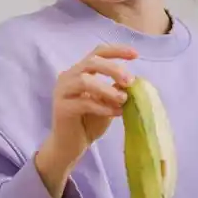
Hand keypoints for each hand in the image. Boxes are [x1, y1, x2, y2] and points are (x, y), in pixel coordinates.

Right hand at [35, 44, 137, 197]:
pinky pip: (84, 102)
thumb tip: (133, 80)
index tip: (135, 54)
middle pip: (91, 62)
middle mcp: (68, 77)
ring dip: (107, 88)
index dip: (116, 51)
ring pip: (85, 80)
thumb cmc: (88, 123)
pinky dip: (102, 106)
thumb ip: (116, 89)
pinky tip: (115, 113)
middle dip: (113, 68)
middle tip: (130, 80)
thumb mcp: (107, 102)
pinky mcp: (62, 108)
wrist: (69, 147)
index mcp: (79, 72)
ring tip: (123, 99)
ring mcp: (62, 91)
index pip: (97, 52)